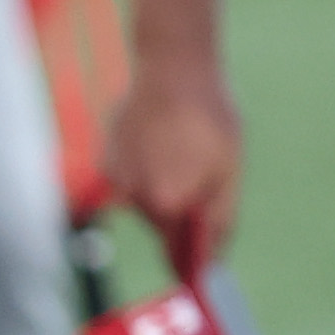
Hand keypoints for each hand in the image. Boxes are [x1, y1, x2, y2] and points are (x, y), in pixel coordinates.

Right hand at [105, 47, 243, 280]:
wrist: (173, 67)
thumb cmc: (210, 118)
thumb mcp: (229, 170)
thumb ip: (220, 219)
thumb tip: (212, 260)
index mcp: (167, 204)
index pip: (174, 253)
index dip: (188, 260)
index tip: (197, 267)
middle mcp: (134, 198)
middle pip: (161, 223)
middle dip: (181, 210)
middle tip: (203, 172)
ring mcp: (115, 177)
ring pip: (144, 198)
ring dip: (162, 184)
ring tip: (183, 148)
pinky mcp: (105, 157)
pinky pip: (129, 175)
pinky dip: (145, 165)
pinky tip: (161, 138)